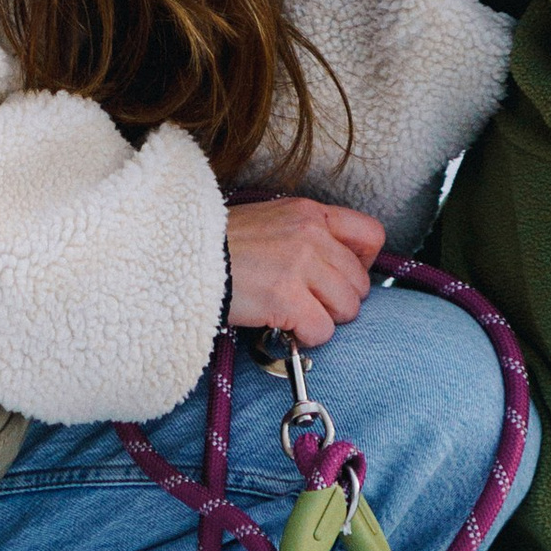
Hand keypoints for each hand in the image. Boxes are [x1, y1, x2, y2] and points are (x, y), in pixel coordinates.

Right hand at [225, 194, 387, 346]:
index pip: (371, 235)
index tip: (341, 277)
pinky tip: (282, 327)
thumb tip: (334, 268)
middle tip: (309, 304)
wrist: (180, 257)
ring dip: (323, 319)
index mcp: (309, 212)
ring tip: (294, 315)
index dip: (362, 264)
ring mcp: (299, 265)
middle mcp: (310, 234)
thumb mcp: (270, 221)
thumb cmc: (219, 245)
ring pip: (346, 309)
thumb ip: (306, 236)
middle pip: (359, 283)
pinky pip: (322, 331)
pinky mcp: (286, 298)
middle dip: (338, 301)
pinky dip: (305, 338)